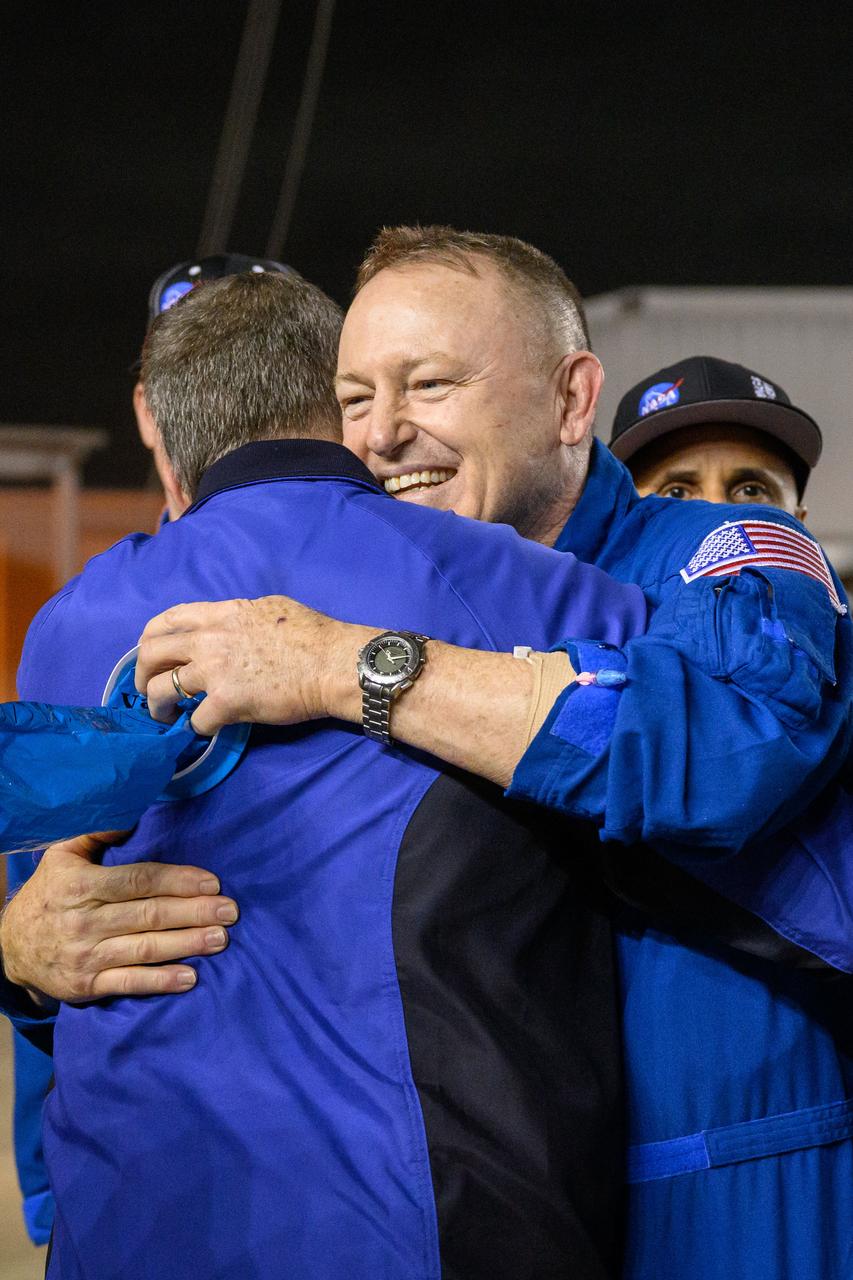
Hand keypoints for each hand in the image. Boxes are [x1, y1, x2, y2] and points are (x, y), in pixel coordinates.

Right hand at [0, 833, 238, 1001]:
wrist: (9, 946)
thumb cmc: (49, 893)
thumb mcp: (61, 855)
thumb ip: (96, 831)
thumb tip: (133, 814)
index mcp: (80, 886)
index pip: (138, 881)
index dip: (177, 881)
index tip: (212, 882)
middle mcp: (84, 922)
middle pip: (148, 915)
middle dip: (194, 912)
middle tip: (230, 911)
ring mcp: (85, 957)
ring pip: (144, 949)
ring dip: (186, 944)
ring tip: (220, 939)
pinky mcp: (86, 987)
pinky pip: (128, 983)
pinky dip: (160, 981)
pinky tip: (190, 977)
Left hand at [135, 596, 368, 735]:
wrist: (334, 664)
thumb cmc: (313, 635)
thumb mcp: (269, 608)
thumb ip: (238, 617)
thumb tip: (229, 626)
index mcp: (220, 614)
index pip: (165, 620)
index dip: (150, 640)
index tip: (153, 656)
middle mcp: (208, 639)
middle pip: (150, 654)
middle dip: (142, 675)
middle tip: (151, 691)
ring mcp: (214, 671)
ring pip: (161, 690)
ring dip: (158, 707)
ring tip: (167, 717)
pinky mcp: (226, 702)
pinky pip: (194, 720)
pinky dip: (196, 728)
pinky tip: (207, 728)